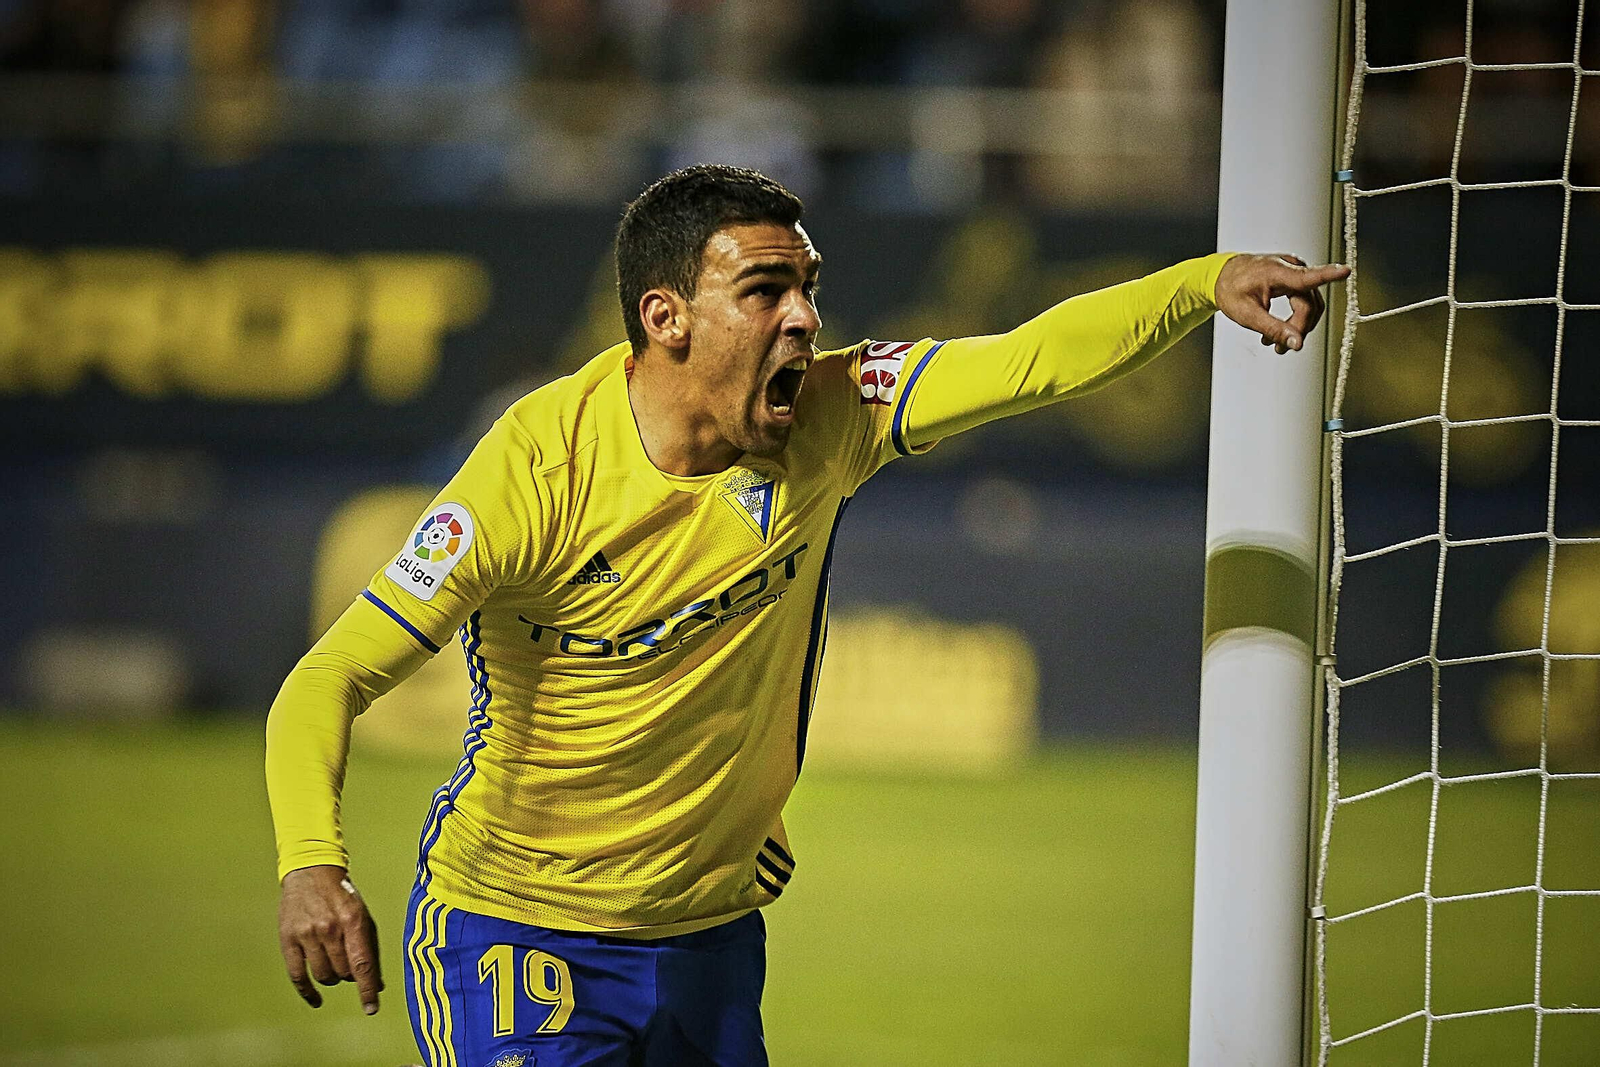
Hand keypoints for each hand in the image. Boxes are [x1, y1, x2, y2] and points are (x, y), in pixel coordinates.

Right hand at [278, 865, 383, 1013]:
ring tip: (334, 963)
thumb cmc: (343, 898)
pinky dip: (308, 992)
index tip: (371, 1008)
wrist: (312, 872)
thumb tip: (377, 985)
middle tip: (348, 960)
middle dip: (349, 973)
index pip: (362, 964)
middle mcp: (329, 928)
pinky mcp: (288, 939)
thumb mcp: (363, 917)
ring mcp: (307, 934)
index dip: (368, 989)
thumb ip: (371, 950)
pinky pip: (298, 976)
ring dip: (332, 977)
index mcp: (353, 921)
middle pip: (343, 973)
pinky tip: (316, 1000)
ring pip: (323, 976)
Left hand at [1214, 254, 1350, 353]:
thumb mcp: (1247, 315)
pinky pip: (1305, 301)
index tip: (1346, 271)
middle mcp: (1291, 267)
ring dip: (1298, 326)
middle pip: (1309, 304)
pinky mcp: (1295, 277)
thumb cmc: (1231, 291)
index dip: (1329, 275)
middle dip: (1298, 329)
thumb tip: (1297, 344)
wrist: (1222, 276)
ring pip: (1310, 305)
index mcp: (1277, 272)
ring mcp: (1295, 271)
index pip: (1307, 277)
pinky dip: (1296, 318)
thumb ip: (1273, 329)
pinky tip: (1279, 332)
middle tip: (1279, 348)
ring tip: (1276, 343)